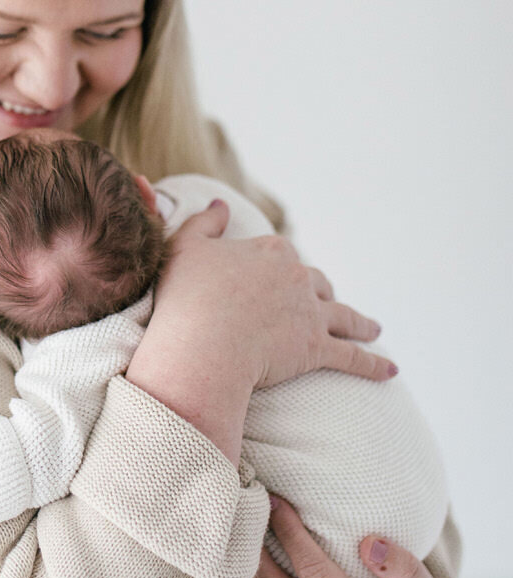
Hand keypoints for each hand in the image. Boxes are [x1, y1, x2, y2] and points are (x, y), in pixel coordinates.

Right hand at [153, 199, 396, 391]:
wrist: (201, 342)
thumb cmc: (187, 296)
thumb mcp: (186, 248)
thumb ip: (204, 223)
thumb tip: (220, 205)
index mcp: (270, 251)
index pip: (282, 255)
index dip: (279, 269)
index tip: (277, 278)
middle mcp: (296, 277)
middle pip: (316, 283)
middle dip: (322, 293)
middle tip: (326, 304)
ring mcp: (310, 313)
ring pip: (343, 317)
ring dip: (360, 323)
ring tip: (372, 329)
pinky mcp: (316, 348)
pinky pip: (353, 357)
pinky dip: (373, 364)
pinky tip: (391, 371)